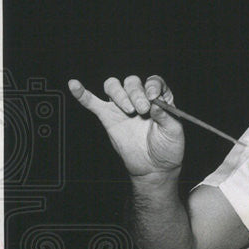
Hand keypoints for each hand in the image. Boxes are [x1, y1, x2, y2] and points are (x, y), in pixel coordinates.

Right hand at [68, 75, 183, 177]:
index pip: (153, 81)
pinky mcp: (108, 117)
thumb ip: (166, 115)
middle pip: (132, 82)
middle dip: (136, 93)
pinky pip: (91, 102)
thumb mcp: (174, 132)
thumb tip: (156, 102)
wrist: (154, 167)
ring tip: (129, 110)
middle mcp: (140, 99)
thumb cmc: (167, 148)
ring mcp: (122, 107)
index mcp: (159, 99)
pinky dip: (82, 93)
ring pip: (113, 86)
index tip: (153, 96)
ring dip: (119, 94)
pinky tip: (74, 84)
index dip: (152, 85)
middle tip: (143, 109)